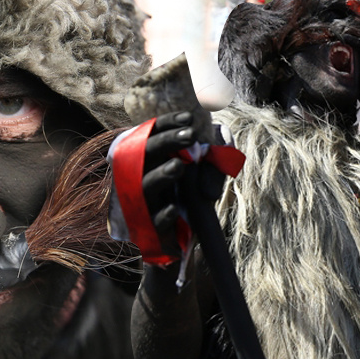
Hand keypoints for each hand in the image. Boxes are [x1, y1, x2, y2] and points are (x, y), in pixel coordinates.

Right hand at [126, 112, 227, 259]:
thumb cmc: (192, 198)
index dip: (167, 124)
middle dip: (167, 141)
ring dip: (162, 175)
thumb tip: (218, 148)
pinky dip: (163, 215)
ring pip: (145, 185)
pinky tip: (174, 209)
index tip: (189, 117)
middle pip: (145, 153)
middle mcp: (141, 176)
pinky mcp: (150, 228)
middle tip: (190, 134)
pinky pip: (153, 220)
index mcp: (152, 159)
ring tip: (179, 166)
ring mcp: (143, 201)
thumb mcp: (207, 174)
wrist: (182, 240)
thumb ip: (214, 158)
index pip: (152, 134)